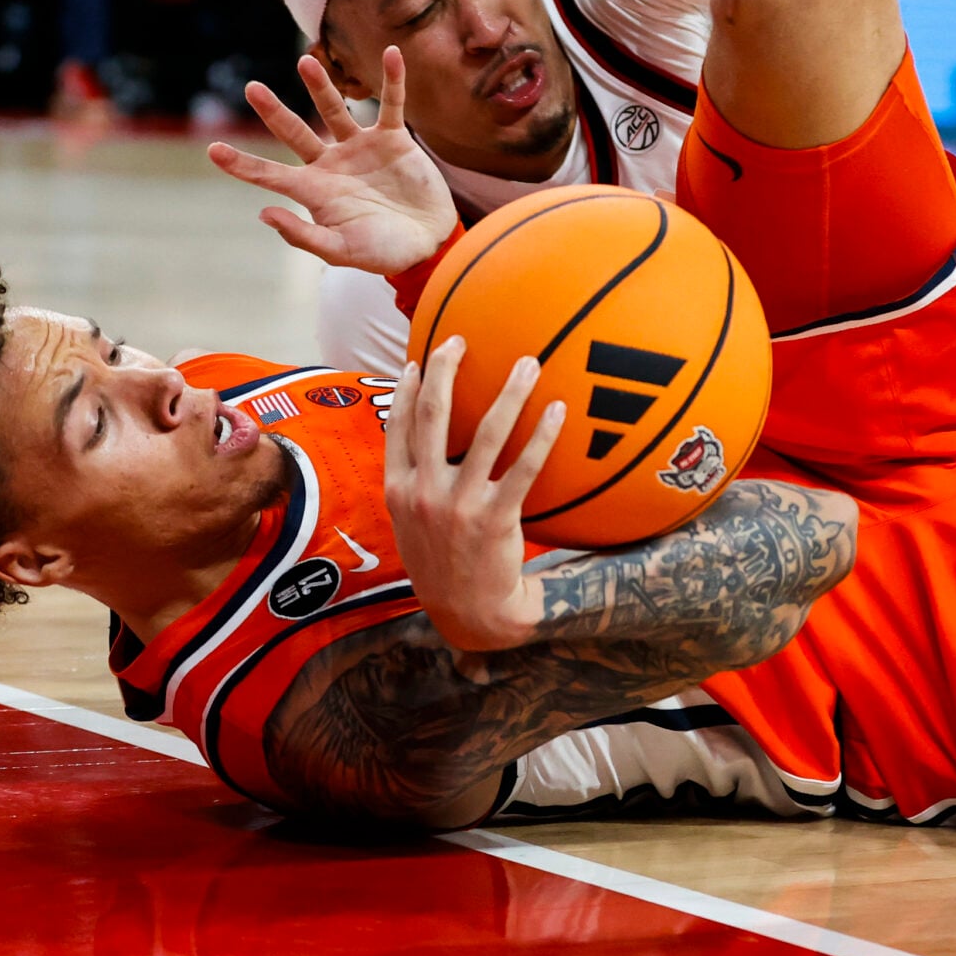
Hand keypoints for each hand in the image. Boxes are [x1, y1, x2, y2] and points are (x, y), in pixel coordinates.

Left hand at [206, 46, 459, 274]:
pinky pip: (391, 104)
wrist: (429, 244)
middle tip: (251, 88)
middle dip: (273, 111)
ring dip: (320, 86)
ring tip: (305, 61)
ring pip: (335, 110)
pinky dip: (393, 80)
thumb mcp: (343, 252)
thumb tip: (263, 214)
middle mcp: (332, 164)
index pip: (270, 175)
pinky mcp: (392, 139)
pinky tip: (391, 53)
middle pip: (295, 132)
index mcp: (315, 191)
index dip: (242, 164)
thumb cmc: (384, 253)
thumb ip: (304, 236)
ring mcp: (361, 148)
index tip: (213, 150)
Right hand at [383, 338, 566, 653]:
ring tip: (528, 363)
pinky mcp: (495, 518)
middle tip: (462, 341)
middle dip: (446, 369)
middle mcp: (423, 492)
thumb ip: (415, 485)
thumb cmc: (443, 566)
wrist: (467, 614)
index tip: (421, 359)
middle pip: (433, 414)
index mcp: (397, 490)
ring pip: (486, 432)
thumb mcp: (411, 527)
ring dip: (509, 391)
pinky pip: (523, 467)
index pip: (399, 426)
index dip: (409, 389)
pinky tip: (558, 411)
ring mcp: (458, 505)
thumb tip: (430, 447)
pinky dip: (542, 435)